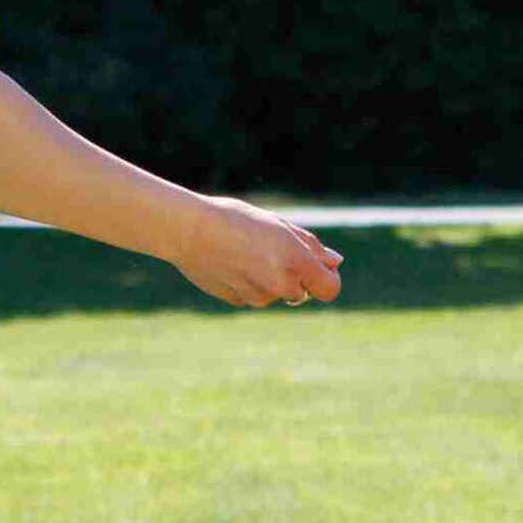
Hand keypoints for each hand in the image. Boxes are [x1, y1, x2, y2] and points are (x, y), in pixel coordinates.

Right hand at [174, 194, 342, 308]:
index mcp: (295, 262)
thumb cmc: (235, 219)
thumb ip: (311, 247)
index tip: (320, 267)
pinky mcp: (239, 302)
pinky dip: (250, 283)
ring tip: (245, 251)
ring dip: (270, 278)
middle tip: (271, 249)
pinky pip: (255, 295)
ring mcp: (259, 297)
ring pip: (276, 293)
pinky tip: (232, 262)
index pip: (330, 288)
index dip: (329, 278)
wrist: (188, 230)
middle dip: (295, 275)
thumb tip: (335, 262)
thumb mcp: (278, 225)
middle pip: (303, 292)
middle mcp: (280, 285)